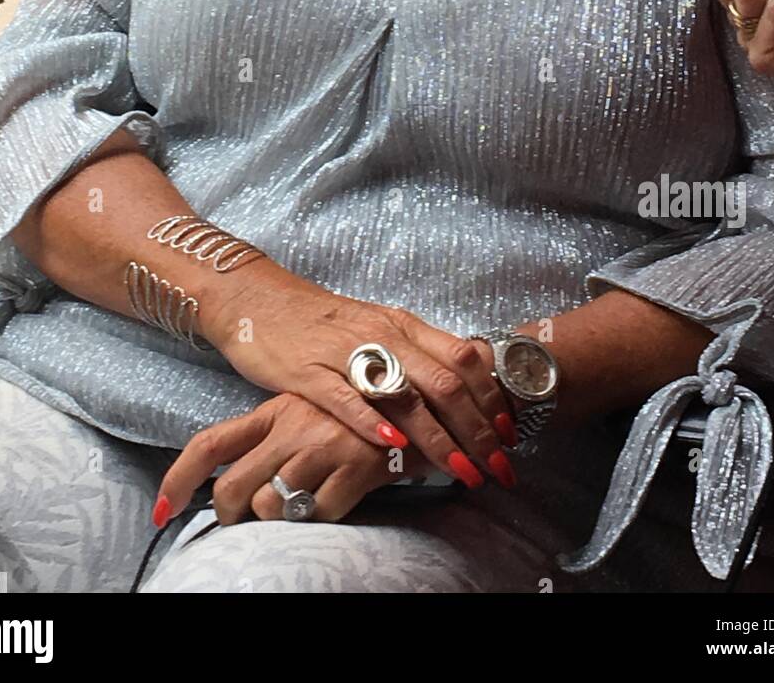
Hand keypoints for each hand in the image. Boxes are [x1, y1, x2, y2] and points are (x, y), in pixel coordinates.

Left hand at [153, 392, 440, 528]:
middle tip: (245, 525)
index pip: (209, 444)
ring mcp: (322, 445)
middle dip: (233, 518)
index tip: (162, 512)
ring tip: (304, 504)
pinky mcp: (355, 464)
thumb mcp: (316, 406)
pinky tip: (342, 499)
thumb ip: (284, 434)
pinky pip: (321, 513)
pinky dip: (326, 516)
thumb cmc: (365, 407)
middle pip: (232, 489)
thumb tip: (246, 480)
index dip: (179, 480)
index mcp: (275, 409)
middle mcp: (291, 426)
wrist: (427, 391)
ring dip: (282, 518)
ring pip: (272, 506)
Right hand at [212, 262, 516, 489]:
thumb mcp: (378, 331)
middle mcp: (382, 335)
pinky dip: (373, 423)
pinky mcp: (309, 372)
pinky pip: (346, 398)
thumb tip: (462, 392)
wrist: (261, 301)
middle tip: (499, 469)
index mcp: (403, 325)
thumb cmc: (324, 324)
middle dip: (478, 430)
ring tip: (463, 473)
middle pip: (444, 383)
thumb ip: (415, 357)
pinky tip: (393, 448)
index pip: (463, 359)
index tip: (511, 436)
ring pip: (404, 395)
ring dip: (439, 438)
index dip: (491, 399)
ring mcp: (346, 353)